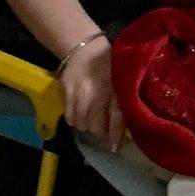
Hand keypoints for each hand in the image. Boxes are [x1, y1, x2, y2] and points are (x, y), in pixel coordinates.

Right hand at [57, 34, 124, 151]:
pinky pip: (69, 117)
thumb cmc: (108, 65)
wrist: (83, 47)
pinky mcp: (65, 92)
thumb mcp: (121, 80)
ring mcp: (78, 93)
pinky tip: (79, 113)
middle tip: (101, 129)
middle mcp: (96, 94)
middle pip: (95, 126)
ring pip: (81, 124)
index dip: (114, 136)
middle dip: (99, 131)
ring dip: (86, 126)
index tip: (113, 148)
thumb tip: (129, 126)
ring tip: (90, 120)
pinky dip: (74, 119)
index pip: (116, 119)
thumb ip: (123, 101)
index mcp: (114, 90)